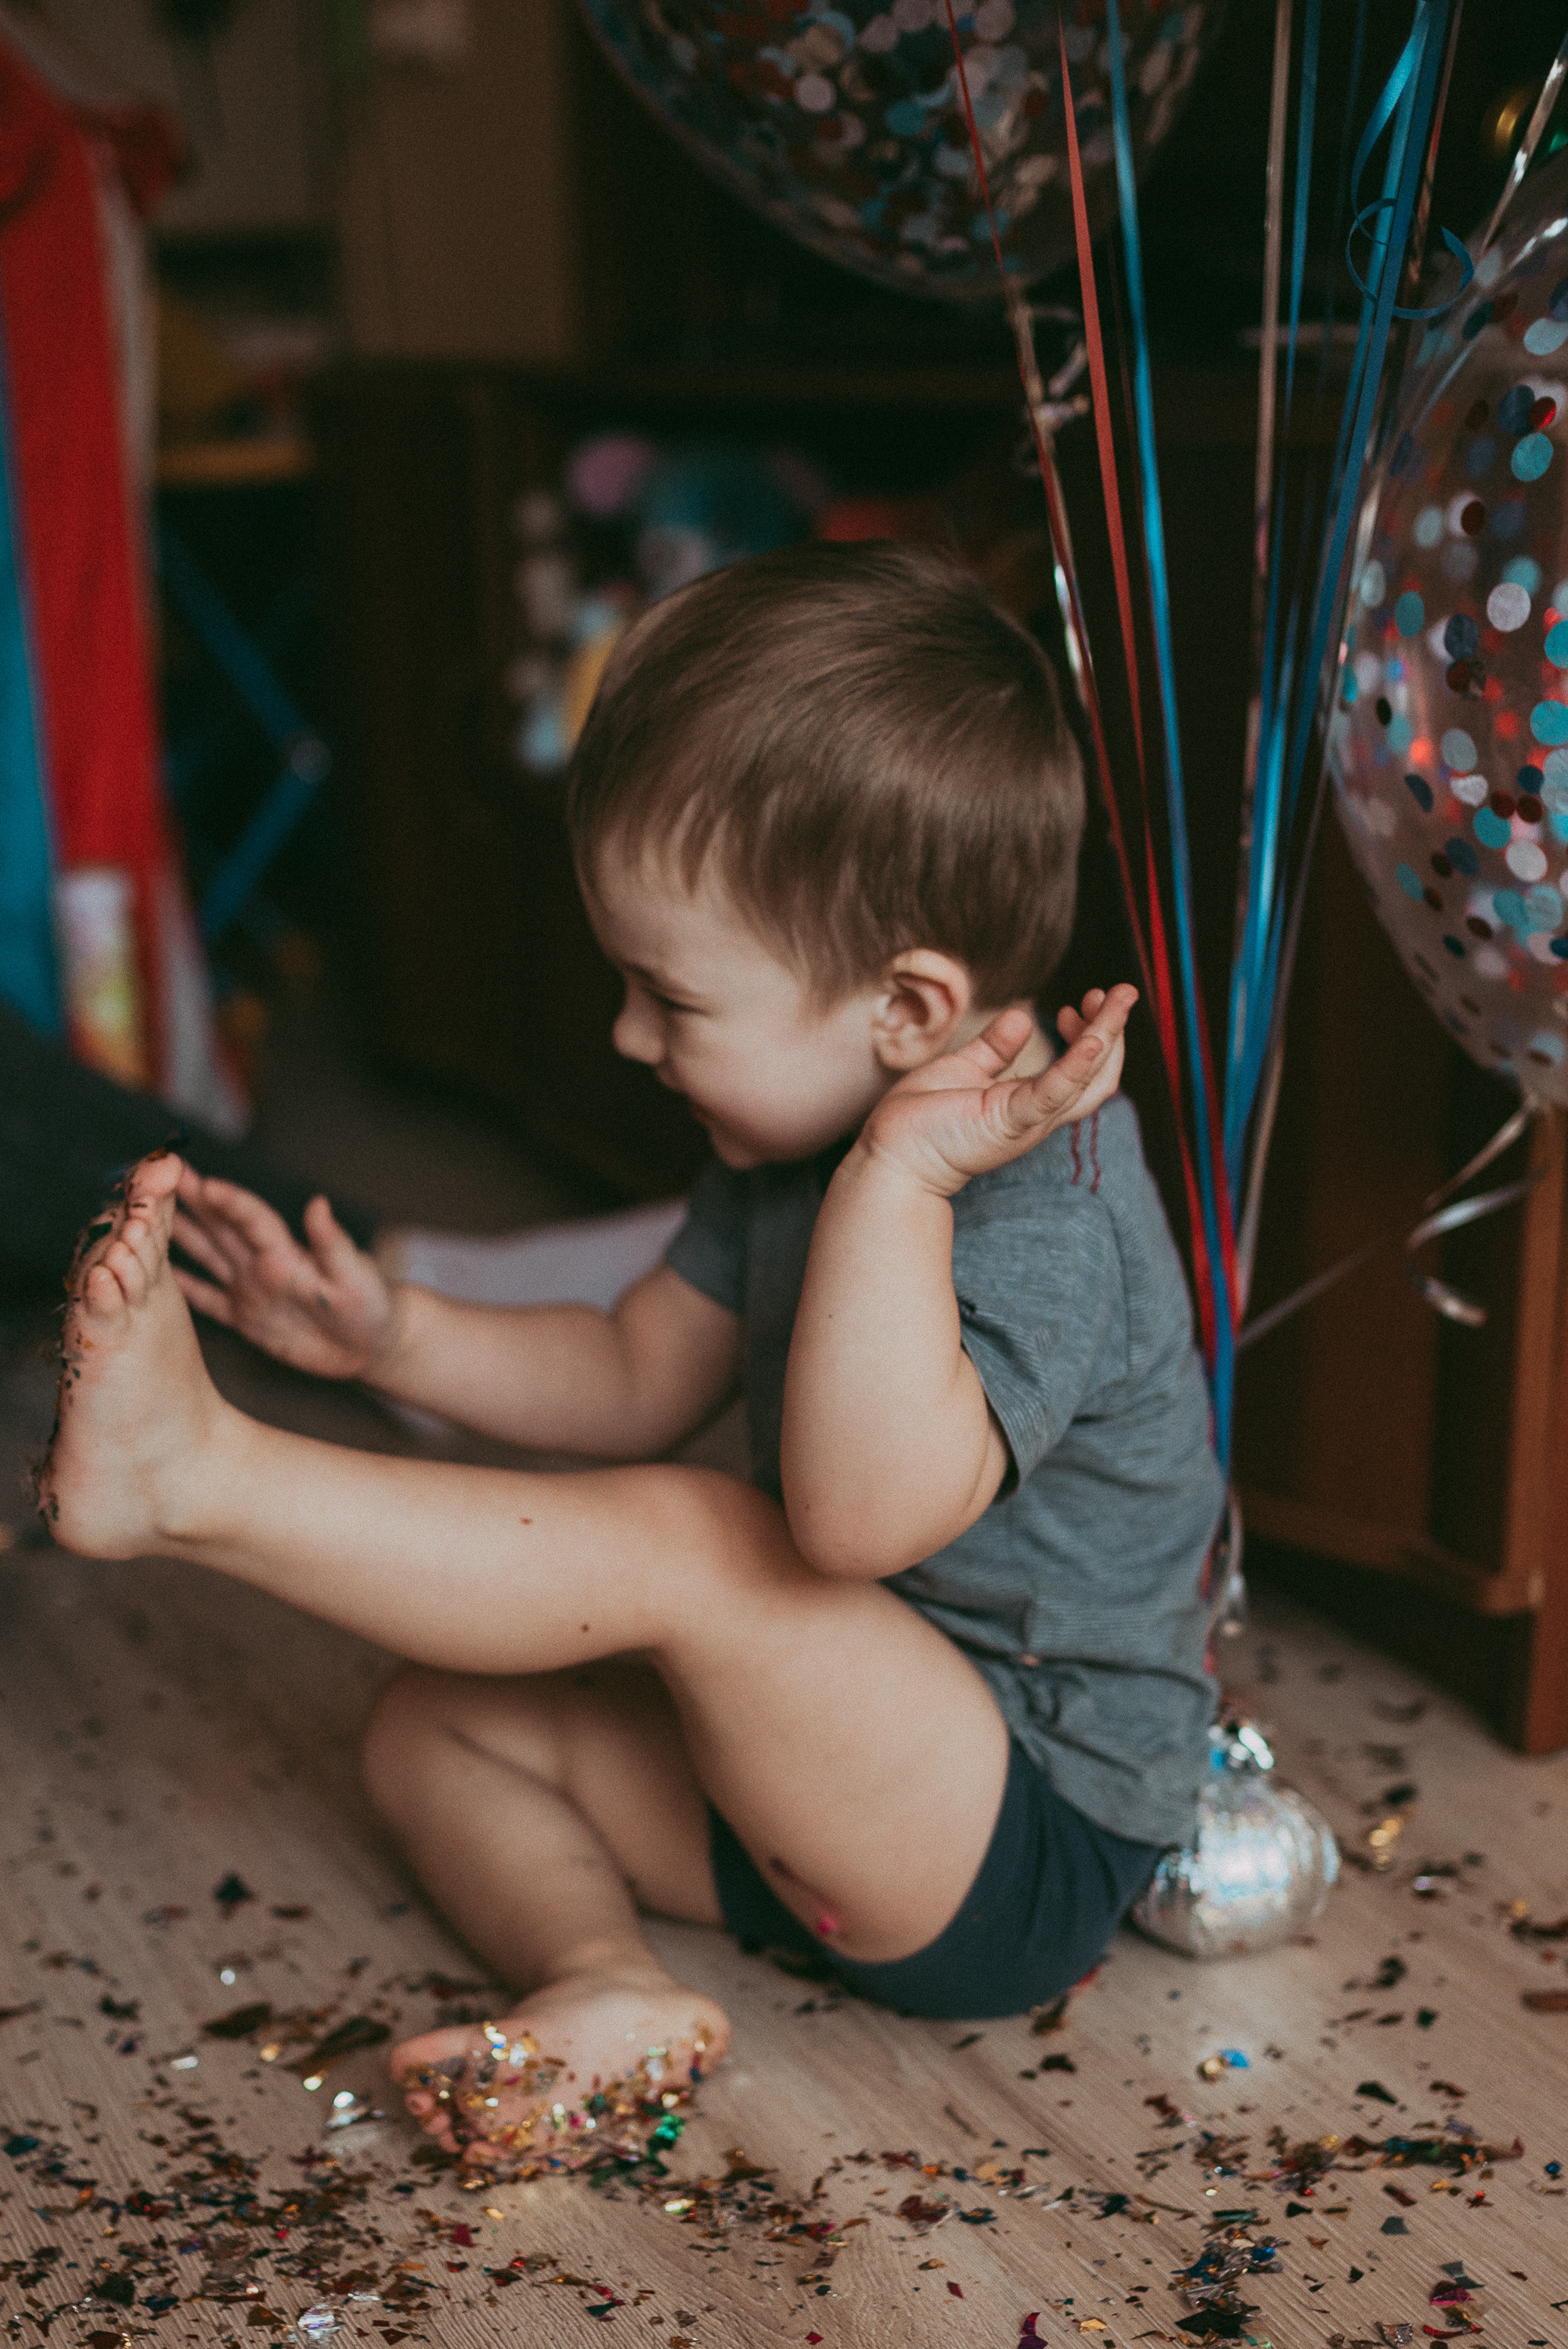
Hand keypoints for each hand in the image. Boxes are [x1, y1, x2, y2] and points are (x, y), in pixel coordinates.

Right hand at [171, 1166, 399, 1380]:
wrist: (373, 1344)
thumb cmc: (372, 1306)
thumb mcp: (355, 1276)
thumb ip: (333, 1243)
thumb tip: (319, 1203)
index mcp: (286, 1254)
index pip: (251, 1219)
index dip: (226, 1201)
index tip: (197, 1181)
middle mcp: (261, 1264)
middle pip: (219, 1226)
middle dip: (187, 1199)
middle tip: (152, 1173)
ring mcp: (251, 1289)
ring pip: (207, 1254)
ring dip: (178, 1233)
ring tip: (144, 1211)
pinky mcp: (247, 1318)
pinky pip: (208, 1300)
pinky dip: (183, 1288)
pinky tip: (156, 1275)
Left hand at [859, 985, 1136, 1199]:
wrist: (890, 1155)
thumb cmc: (920, 1120)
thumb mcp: (964, 1070)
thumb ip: (995, 1048)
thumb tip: (1023, 1018)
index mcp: (1028, 1101)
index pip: (1082, 1070)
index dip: (1091, 1034)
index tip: (1077, 1006)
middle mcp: (1037, 1114)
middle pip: (1098, 1074)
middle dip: (1113, 1029)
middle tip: (1121, 992)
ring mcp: (1027, 1120)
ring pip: (1088, 1080)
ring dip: (1108, 1036)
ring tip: (1120, 999)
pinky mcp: (1009, 1122)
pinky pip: (1054, 1093)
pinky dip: (1077, 1065)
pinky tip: (1094, 1037)